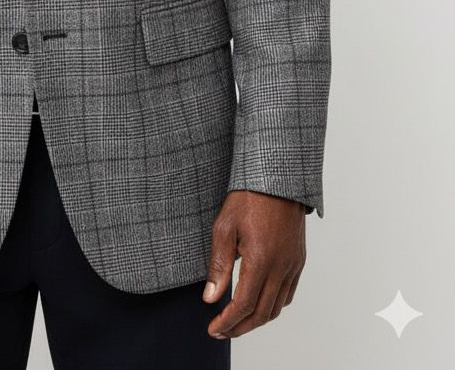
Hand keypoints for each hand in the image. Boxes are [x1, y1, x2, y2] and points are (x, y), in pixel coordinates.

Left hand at [202, 190, 306, 339]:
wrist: (278, 178)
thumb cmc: (248, 197)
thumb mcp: (224, 227)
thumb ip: (218, 265)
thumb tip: (211, 298)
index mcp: (261, 261)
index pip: (244, 305)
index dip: (227, 322)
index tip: (213, 329)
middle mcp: (281, 267)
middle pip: (262, 313)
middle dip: (240, 327)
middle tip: (222, 331)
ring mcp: (293, 265)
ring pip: (277, 307)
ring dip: (257, 319)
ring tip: (237, 321)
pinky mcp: (298, 260)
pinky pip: (288, 293)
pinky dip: (273, 305)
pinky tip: (258, 302)